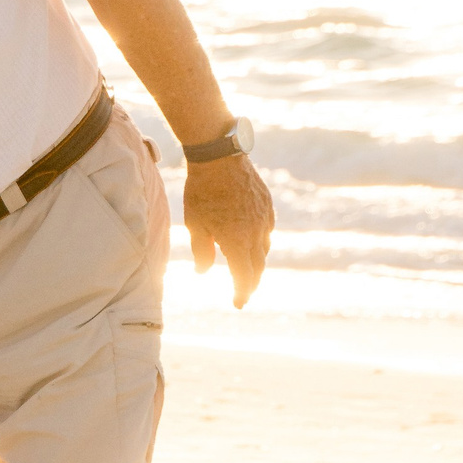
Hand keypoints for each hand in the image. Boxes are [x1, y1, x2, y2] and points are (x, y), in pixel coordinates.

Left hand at [182, 155, 272, 308]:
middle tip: (244, 293)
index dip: (242, 292)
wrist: (220, 158)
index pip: (244, 276)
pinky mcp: (267, 206)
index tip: (238, 304)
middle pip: (258, 267)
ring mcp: (264, 218)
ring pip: (264, 249)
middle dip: (250, 283)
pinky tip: (253, 243)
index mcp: (237, 241)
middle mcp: (256, 233)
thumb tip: (203, 272)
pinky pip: (267, 231)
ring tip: (248, 271)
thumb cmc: (202, 192)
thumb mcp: (195, 224)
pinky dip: (261, 243)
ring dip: (257, 263)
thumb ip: (201, 251)